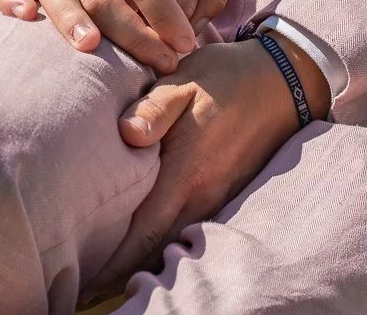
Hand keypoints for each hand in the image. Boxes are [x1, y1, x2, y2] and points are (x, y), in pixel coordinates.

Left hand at [80, 36, 329, 304]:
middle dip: (122, 274)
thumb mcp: (182, 81)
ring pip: (175, 243)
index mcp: (187, 173)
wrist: (280, 79)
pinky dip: (165, 243)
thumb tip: (126, 133)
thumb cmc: (223, 78)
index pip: (145, 235)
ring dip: (144, 261)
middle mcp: (204, 195)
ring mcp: (218, 198)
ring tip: (106, 274)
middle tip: (87, 288)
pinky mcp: (226, 193)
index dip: (114, 266)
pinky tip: (145, 244)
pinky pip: (191, 229)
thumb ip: (152, 109)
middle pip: (157, 251)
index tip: (86, 287)